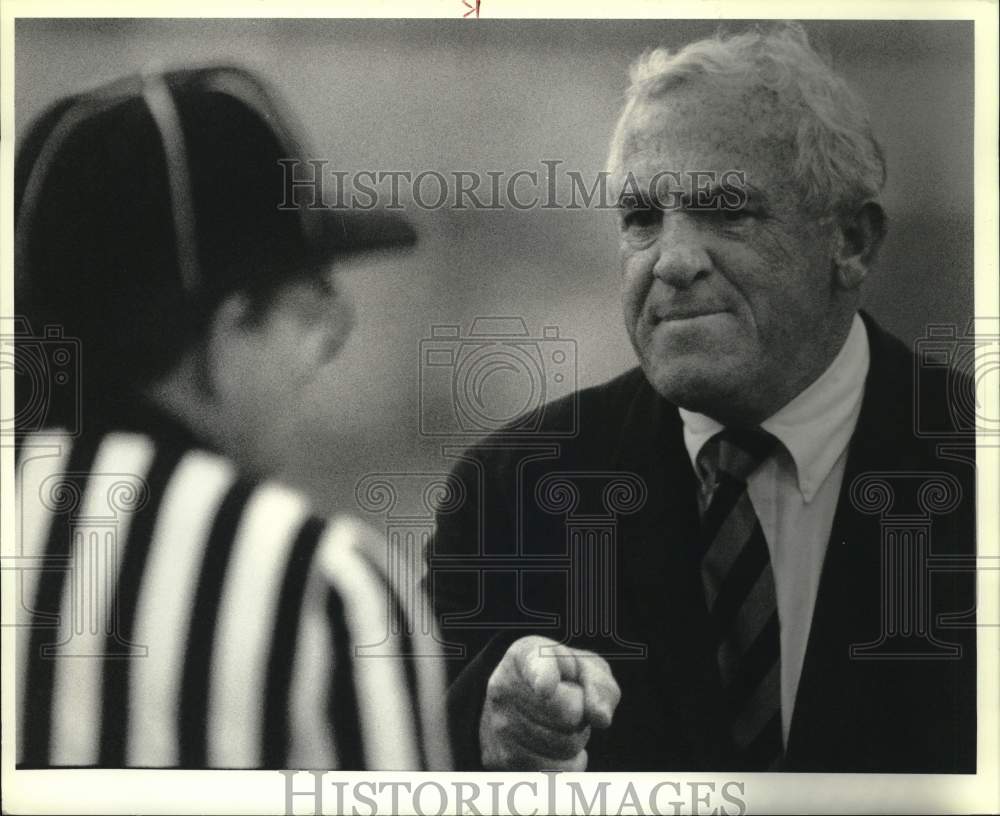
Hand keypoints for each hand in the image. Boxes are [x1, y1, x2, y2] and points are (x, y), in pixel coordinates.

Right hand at [479, 635, 621, 770]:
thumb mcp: (585, 668)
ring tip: (559, 725)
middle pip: (569, 716)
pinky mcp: (500, 760)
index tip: (546, 687)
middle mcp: (503, 687)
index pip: (537, 667)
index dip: (544, 677)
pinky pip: (555, 773)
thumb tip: (601, 718)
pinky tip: (555, 748)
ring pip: (564, 747)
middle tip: (570, 706)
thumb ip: (600, 685)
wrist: (518, 699)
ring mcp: (497, 725)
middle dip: (581, 716)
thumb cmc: (561, 680)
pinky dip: (567, 764)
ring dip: (575, 742)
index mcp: (525, 655)